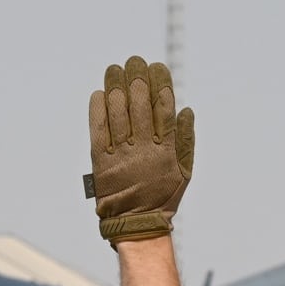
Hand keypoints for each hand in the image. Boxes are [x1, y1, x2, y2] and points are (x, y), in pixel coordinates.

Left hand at [87, 56, 194, 247]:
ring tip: (115, 69)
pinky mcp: (101, 161)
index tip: (156, 66)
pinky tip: (99, 93)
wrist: (136, 225)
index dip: (160, 84)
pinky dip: (99, 109)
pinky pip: (99, 129)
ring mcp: (122, 154)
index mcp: (166, 149)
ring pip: (119, 112)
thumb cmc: (163, 196)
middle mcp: (144, 148)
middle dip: (137, 78)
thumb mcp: (184, 171)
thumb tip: (185, 109)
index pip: (164, 108)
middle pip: (139, 104)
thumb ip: (185, 140)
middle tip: (133, 61)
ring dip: (116, 86)